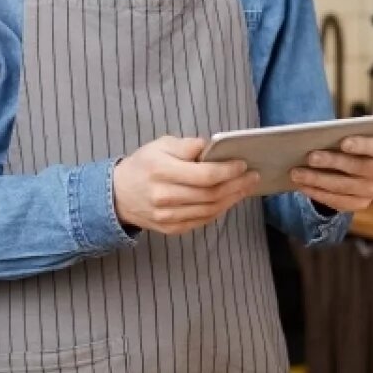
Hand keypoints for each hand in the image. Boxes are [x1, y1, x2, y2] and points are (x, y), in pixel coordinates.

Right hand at [113, 136, 259, 235]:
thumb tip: (210, 146)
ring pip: (209, 210)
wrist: (118, 195)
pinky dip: (219, 210)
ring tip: (246, 187)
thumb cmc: (144, 164)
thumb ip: (187, 145)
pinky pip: (202, 221)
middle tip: (253, 176)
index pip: (204, 175)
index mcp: (162, 171)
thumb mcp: (161, 145)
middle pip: (210, 194)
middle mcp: (164, 196)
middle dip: (237, 185)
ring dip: (232, 199)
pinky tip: (230, 200)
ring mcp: (167, 216)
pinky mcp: (170, 228)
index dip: (227, 170)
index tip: (242, 164)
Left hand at [289, 134, 372, 211]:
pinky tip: (302, 186)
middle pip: (357, 167)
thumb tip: (313, 136)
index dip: (361, 145)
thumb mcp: (346, 136)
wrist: (351, 167)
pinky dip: (317, 193)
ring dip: (317, 179)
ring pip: (343, 186)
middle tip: (310, 157)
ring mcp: (372, 190)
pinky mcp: (360, 204)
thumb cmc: (346, 145)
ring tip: (296, 173)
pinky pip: (337, 201)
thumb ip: (338, 134)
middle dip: (332, 161)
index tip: (343, 142)